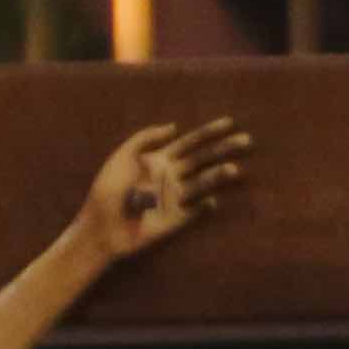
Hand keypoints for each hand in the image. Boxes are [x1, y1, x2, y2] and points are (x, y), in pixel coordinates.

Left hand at [82, 117, 245, 266]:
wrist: (102, 225)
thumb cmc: (108, 189)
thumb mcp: (122, 156)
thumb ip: (146, 138)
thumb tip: (175, 126)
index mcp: (160, 159)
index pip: (190, 142)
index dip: (209, 132)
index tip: (230, 123)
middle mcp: (172, 176)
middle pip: (203, 159)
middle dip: (224, 149)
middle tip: (246, 141)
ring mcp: (176, 197)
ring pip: (203, 182)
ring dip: (219, 175)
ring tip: (235, 170)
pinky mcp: (177, 219)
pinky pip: (197, 209)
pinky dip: (206, 205)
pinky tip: (212, 200)